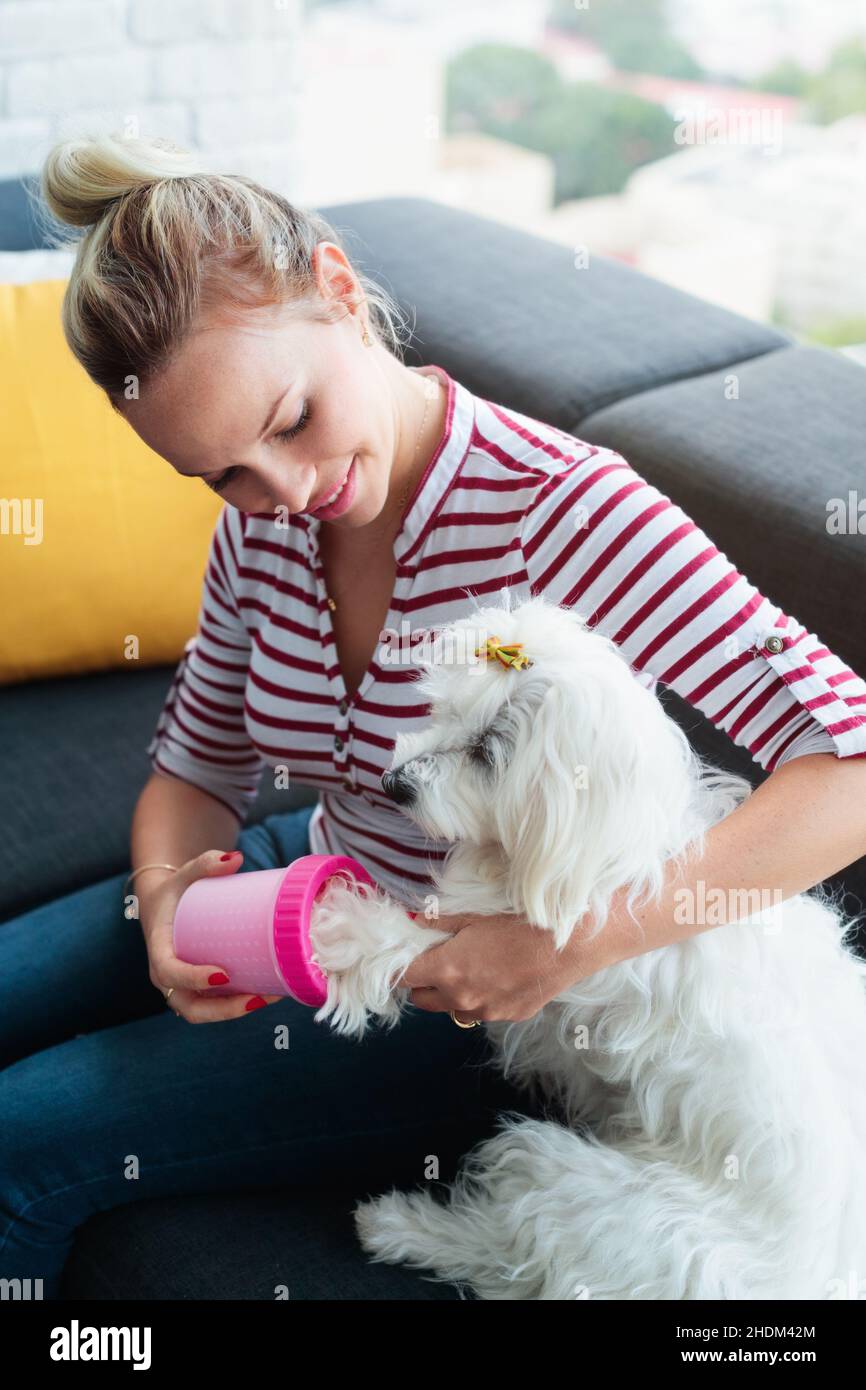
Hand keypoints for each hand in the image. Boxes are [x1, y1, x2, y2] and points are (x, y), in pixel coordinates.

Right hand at [138, 849, 281, 1022]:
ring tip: (269, 996)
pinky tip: (267, 995)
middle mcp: (166, 976)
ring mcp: (181, 987)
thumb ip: (205, 863)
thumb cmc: (175, 890)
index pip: (169, 972)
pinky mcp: (196, 990)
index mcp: (158, 948)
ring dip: (235, 1011)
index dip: (193, 979)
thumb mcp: (184, 873)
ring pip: (203, 1013)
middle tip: (257, 997)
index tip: (223, 975)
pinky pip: (213, 1007)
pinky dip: (237, 1006)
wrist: (164, 905)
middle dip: (223, 1010)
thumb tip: (236, 857)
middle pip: (189, 1007)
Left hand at [399, 909, 612, 1022]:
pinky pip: (482, 1010)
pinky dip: (479, 997)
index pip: (402, 978)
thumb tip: (415, 920)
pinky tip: (496, 976)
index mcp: (447, 971)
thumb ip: (440, 922)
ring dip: (450, 993)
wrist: (569, 945)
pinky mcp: (508, 1016)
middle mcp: (461, 998)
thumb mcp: (475, 916)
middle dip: (421, 981)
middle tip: (434, 959)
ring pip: (451, 1009)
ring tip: (468, 968)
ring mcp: (486, 1012)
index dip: (396, 967)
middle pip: (421, 999)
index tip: (398, 957)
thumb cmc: (520, 924)